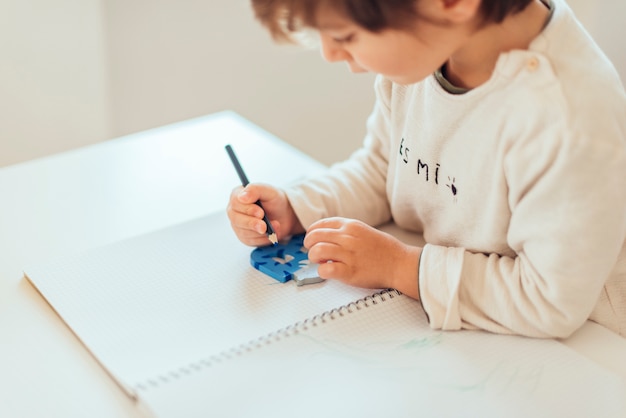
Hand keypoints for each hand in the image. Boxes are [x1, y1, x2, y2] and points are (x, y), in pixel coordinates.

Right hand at [227, 183, 302, 246]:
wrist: (284, 215)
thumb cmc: (274, 200)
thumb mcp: (269, 191)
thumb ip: (255, 189)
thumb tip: (242, 196)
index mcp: (237, 196)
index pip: (235, 203)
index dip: (247, 209)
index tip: (261, 213)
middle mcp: (234, 211)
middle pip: (237, 219)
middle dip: (252, 223)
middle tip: (264, 226)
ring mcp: (238, 225)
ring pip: (244, 232)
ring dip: (261, 232)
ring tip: (276, 226)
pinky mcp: (245, 237)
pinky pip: (251, 241)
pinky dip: (263, 239)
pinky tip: (272, 234)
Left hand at [304, 217, 420, 297]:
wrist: (400, 264)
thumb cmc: (385, 249)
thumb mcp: (364, 231)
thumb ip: (346, 231)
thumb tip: (327, 236)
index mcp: (351, 226)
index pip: (321, 224)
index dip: (312, 232)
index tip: (311, 238)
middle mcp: (347, 238)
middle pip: (315, 236)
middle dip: (309, 244)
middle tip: (312, 251)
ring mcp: (348, 255)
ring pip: (317, 251)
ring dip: (313, 257)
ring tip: (319, 262)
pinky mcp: (350, 272)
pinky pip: (325, 270)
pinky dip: (322, 271)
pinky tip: (327, 271)